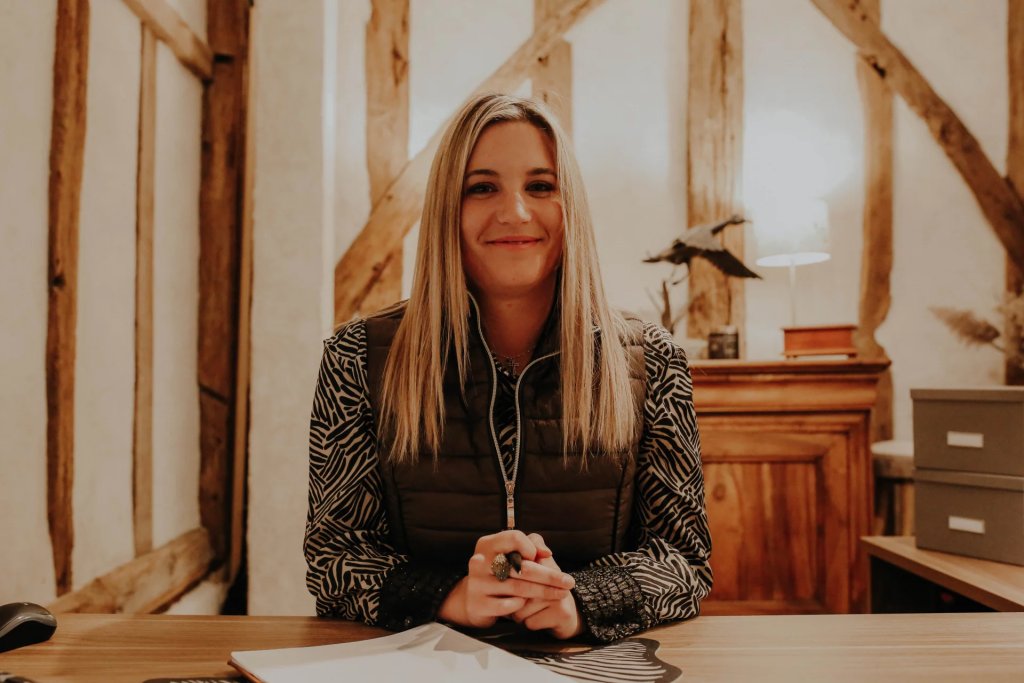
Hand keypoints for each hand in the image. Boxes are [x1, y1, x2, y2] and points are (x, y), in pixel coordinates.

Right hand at [438, 530, 575, 628]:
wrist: (474, 599)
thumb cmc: (499, 571)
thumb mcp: (510, 554)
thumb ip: (531, 545)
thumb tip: (546, 553)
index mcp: (487, 545)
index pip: (514, 538)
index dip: (532, 547)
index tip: (545, 556)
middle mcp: (479, 562)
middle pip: (522, 567)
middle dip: (550, 576)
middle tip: (569, 582)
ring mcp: (478, 584)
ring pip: (519, 588)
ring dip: (544, 592)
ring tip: (561, 594)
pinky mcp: (479, 604)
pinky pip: (509, 605)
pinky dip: (524, 605)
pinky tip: (532, 605)